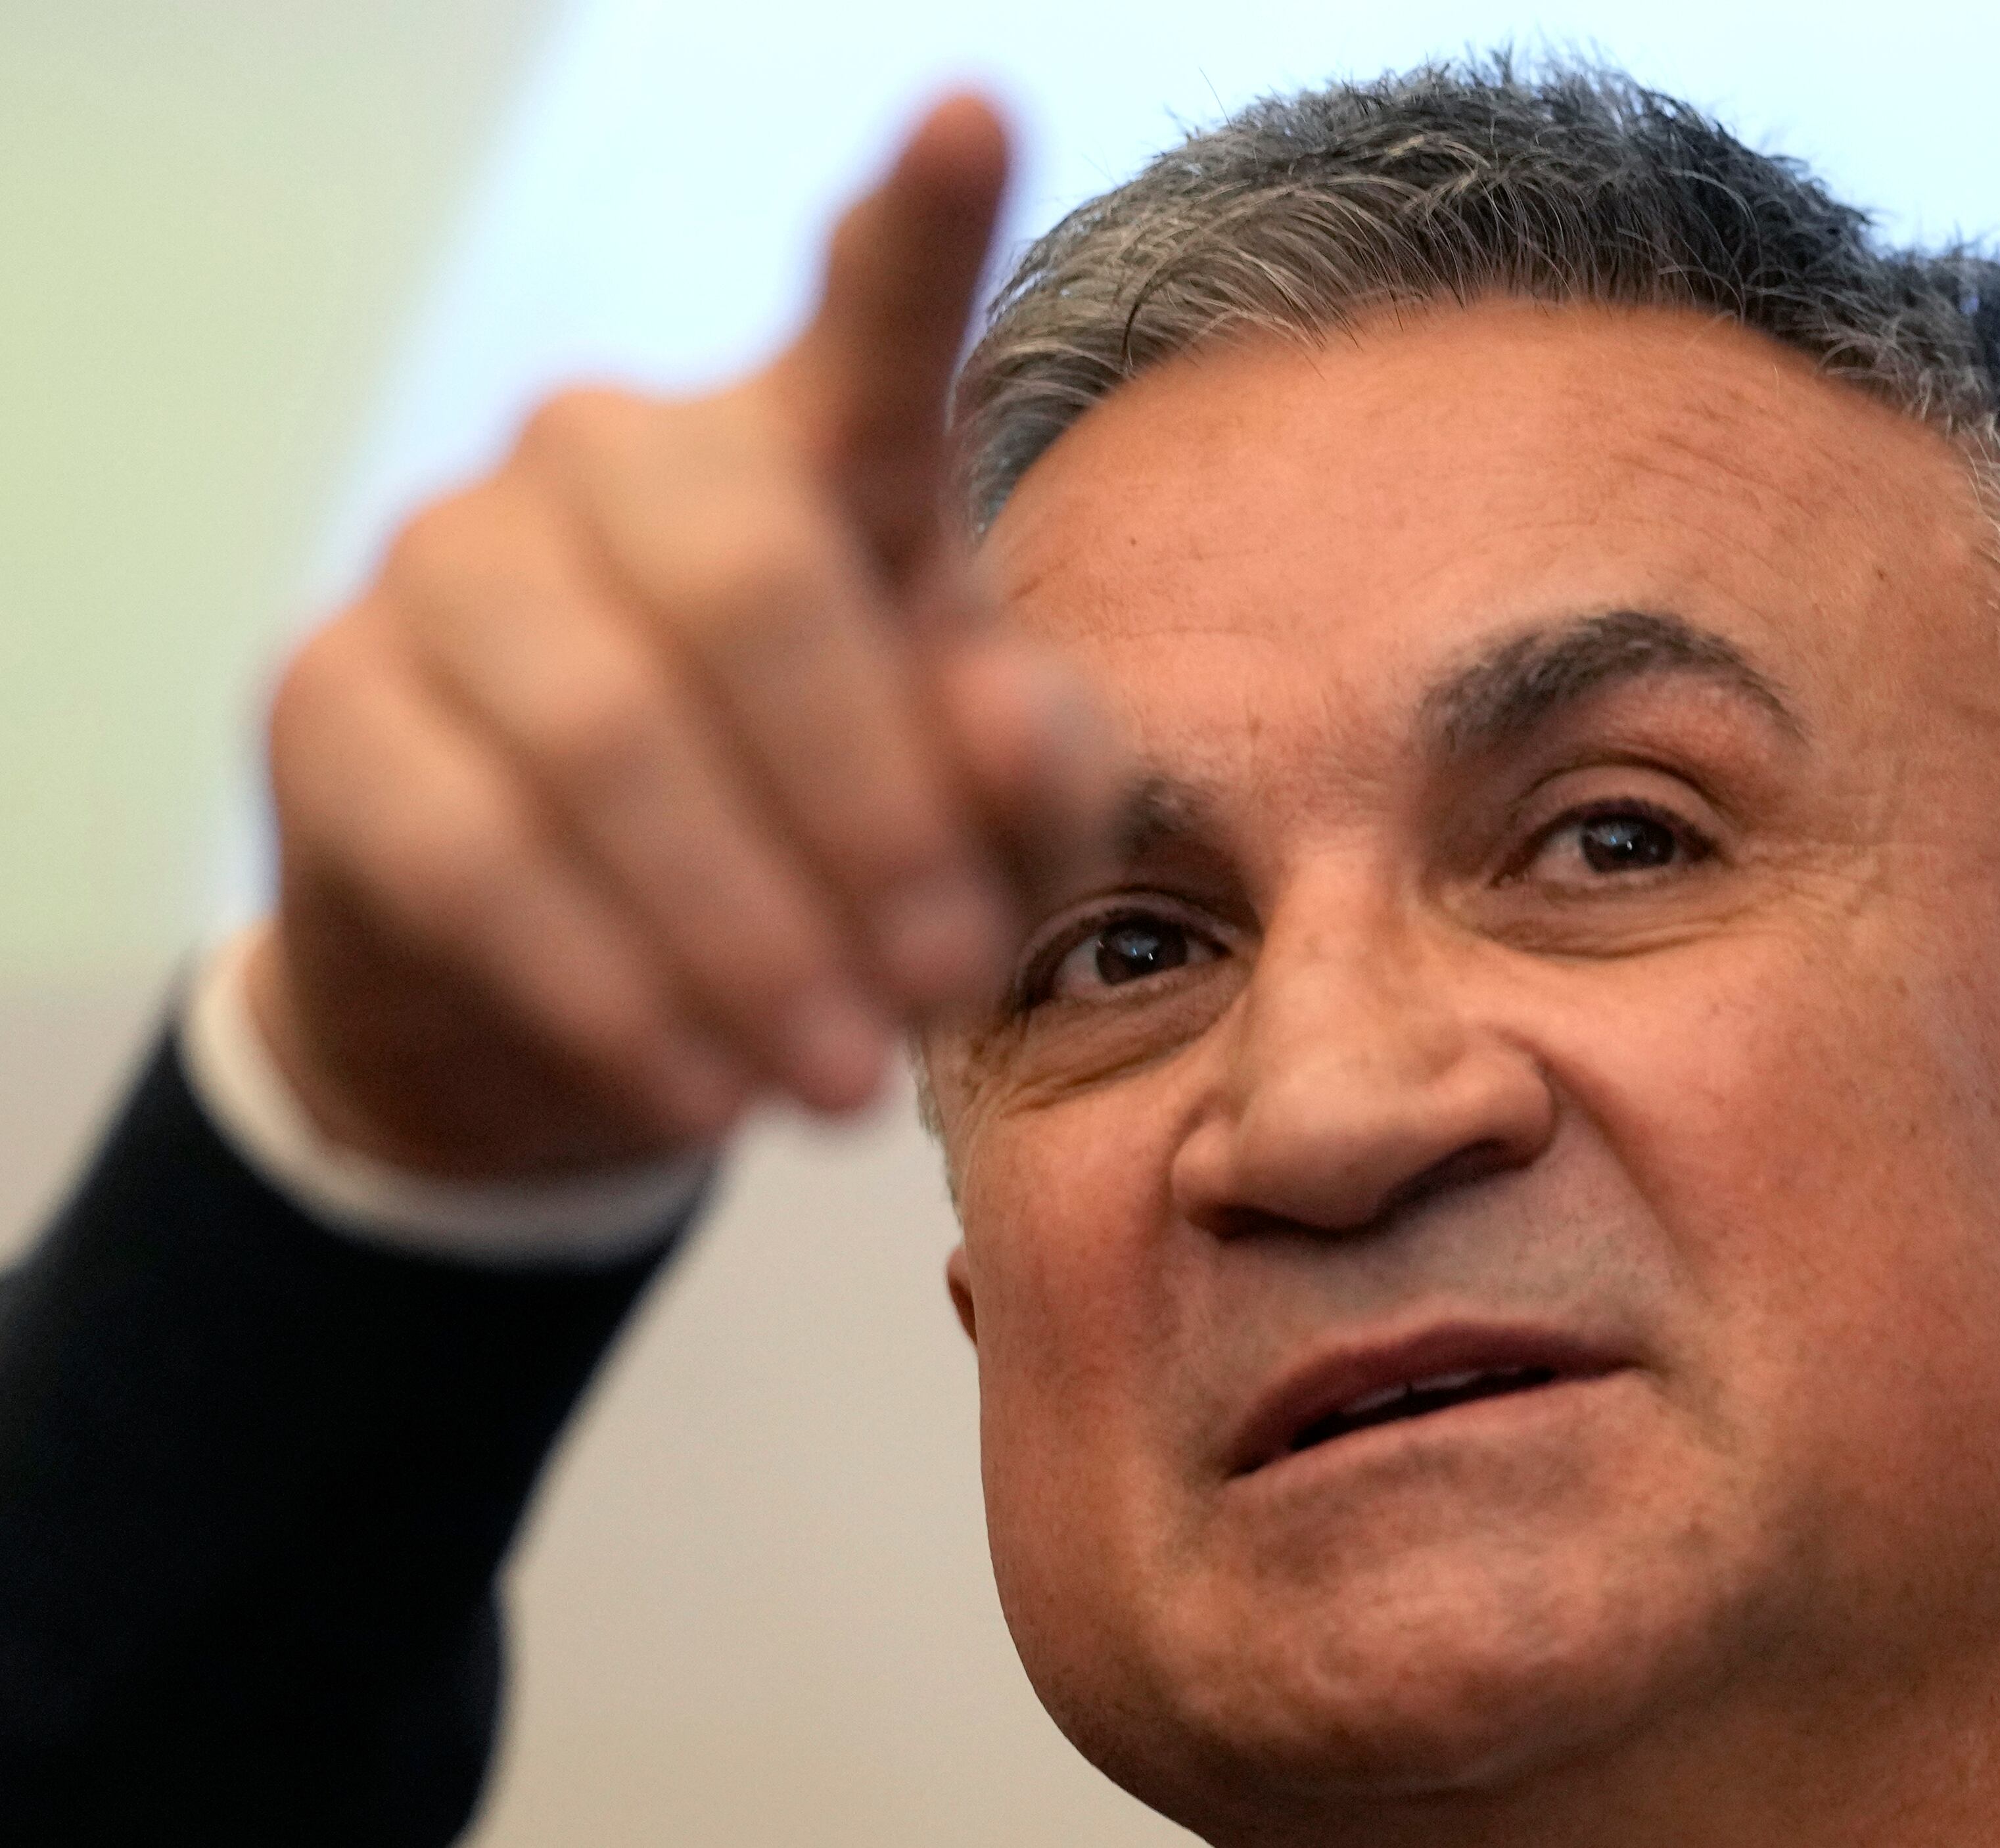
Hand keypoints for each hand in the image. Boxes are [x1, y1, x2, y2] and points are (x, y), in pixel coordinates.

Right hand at [252, 96, 1105, 1179]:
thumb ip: (1043, 778)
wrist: (604, 1001)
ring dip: (747, 940)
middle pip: (752, 588)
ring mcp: (454, 561)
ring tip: (840, 1083)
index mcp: (815, 456)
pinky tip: (699, 1095)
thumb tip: (1005, 723)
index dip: (922, 226)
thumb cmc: (844, 860)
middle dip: (864, 820)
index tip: (973, 110)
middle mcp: (619, 458)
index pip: (876, 323)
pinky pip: (474, 854)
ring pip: (604, 738)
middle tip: (940, 990)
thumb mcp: (991, 836)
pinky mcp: (333, 702)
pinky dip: (613, 993)